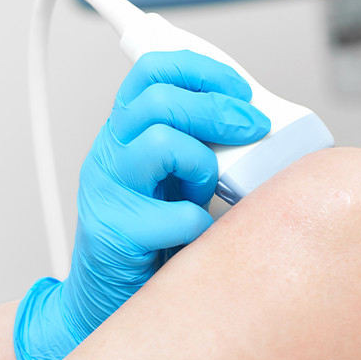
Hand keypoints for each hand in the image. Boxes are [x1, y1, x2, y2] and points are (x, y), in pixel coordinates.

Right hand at [14, 50, 269, 359]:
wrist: (107, 290)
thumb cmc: (150, 227)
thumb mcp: (174, 171)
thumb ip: (199, 141)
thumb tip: (253, 123)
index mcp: (126, 129)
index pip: (153, 71)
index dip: (201, 69)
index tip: (239, 88)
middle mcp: (111, 151)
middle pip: (160, 100)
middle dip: (219, 109)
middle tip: (252, 126)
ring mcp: (107, 189)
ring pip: (163, 144)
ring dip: (203, 166)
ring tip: (204, 191)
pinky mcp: (114, 230)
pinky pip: (178, 215)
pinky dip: (202, 225)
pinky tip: (197, 234)